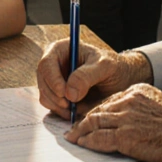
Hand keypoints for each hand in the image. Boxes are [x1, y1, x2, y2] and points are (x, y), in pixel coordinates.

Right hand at [36, 40, 151, 117]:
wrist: (119, 81)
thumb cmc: (113, 67)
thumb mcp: (105, 67)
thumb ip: (87, 76)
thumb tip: (70, 93)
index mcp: (61, 50)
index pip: (46, 64)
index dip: (52, 80)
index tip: (64, 94)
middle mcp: (53, 64)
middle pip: (42, 82)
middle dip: (55, 96)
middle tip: (71, 106)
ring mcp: (53, 80)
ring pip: (45, 95)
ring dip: (58, 106)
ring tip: (77, 109)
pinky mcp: (57, 95)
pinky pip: (52, 105)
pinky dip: (61, 111)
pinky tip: (75, 111)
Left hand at [64, 83, 161, 161]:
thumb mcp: (161, 107)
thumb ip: (143, 109)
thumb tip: (134, 122)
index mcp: (138, 91)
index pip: (109, 100)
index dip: (95, 110)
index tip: (87, 117)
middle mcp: (129, 101)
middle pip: (98, 110)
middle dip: (83, 119)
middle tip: (72, 127)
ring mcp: (126, 118)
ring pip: (94, 122)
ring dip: (80, 130)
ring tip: (72, 137)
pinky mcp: (125, 136)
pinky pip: (99, 138)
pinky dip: (87, 141)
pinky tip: (82, 144)